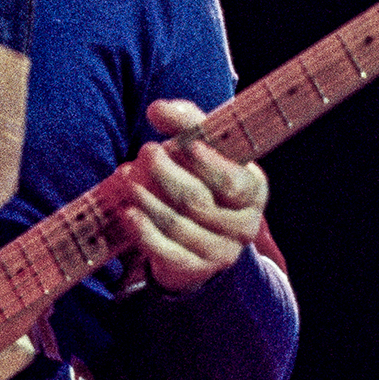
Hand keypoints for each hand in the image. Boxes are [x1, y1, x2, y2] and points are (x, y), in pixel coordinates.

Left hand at [119, 99, 268, 294]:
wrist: (198, 238)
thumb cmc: (200, 180)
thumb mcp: (201, 149)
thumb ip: (186, 123)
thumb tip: (158, 109)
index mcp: (253, 190)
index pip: (231, 179)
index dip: (207, 162)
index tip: (182, 143)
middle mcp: (244, 224)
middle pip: (198, 200)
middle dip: (166, 174)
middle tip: (144, 152)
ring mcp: (222, 251)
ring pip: (178, 225)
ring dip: (147, 199)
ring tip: (126, 177)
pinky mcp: (197, 270)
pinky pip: (168, 252)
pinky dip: (144, 231)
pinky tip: (128, 211)